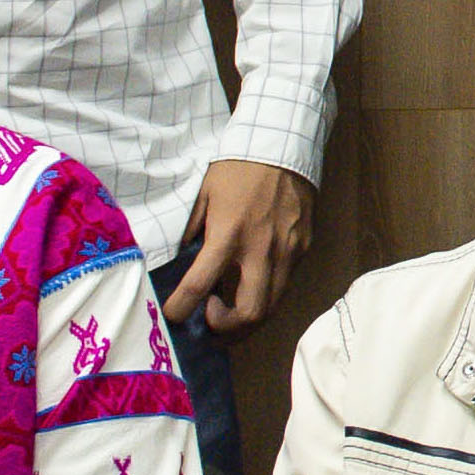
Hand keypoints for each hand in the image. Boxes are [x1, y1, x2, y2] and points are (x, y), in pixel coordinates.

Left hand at [171, 161, 313, 329]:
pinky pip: (285, 285)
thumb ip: (192, 231)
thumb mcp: (203, 195)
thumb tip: (178, 261)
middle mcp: (260, 251)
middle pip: (248, 313)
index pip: (198, 286)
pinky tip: (252, 286)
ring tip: (230, 312)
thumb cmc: (237, 168)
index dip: (179, 309)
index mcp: (228, 235)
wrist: (283, 145)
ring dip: (248, 319)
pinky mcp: (303, 249)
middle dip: (224, 328)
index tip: (172, 315)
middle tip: (209, 319)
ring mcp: (287, 253)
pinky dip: (266, 296)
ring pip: (272, 307)